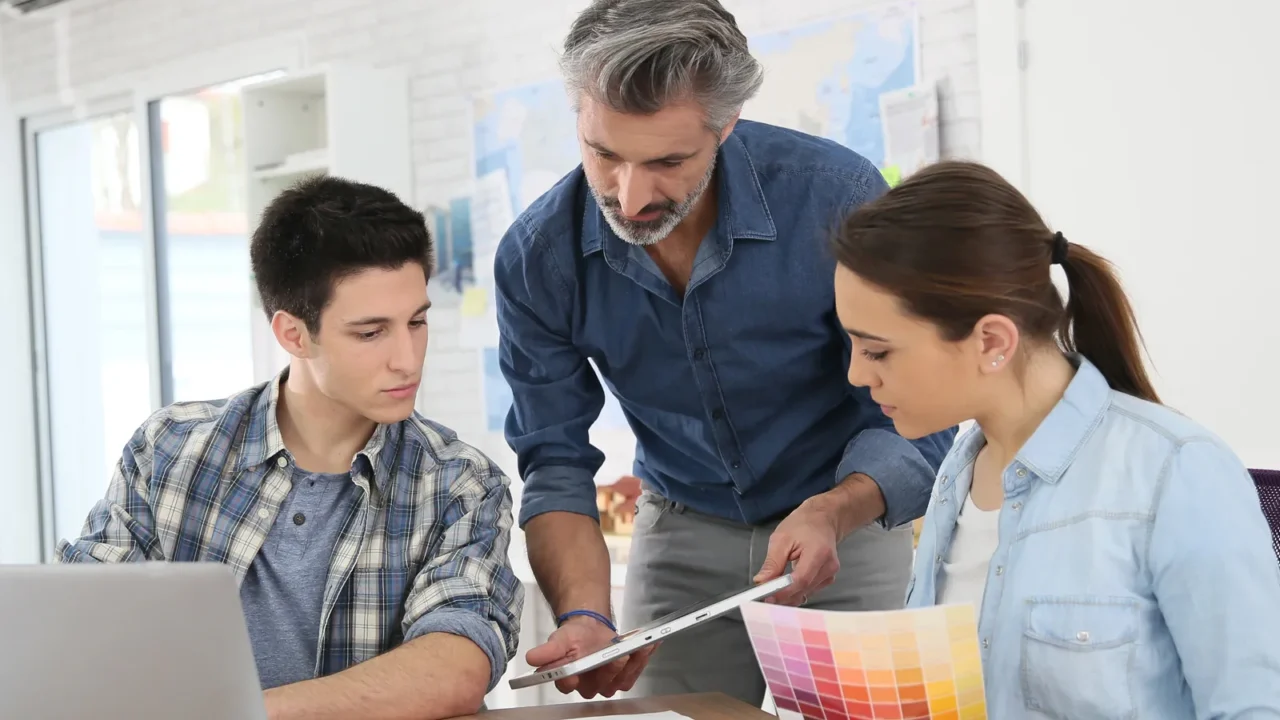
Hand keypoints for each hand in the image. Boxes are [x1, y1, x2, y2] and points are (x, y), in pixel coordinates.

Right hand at [524, 615, 655, 698]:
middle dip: (610, 668)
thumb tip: (531, 658)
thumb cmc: (574, 638)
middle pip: (599, 684)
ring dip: (633, 662)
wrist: (591, 631)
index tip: (577, 670)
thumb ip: (549, 650)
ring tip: (641, 645)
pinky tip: (650, 644)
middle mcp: (588, 687)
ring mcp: (608, 685)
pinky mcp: (624, 679)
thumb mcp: (560, 639)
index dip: (572, 679)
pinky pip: (635, 672)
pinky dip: (643, 658)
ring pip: (621, 680)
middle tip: (618, 653)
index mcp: (568, 680)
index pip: (567, 684)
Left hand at [753, 499, 842, 605]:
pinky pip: (809, 590)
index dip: (783, 592)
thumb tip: (761, 582)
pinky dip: (796, 590)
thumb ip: (772, 563)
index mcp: (819, 552)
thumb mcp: (781, 538)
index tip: (767, 597)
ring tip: (773, 588)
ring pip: (805, 592)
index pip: (801, 580)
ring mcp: (830, 573)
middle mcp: (828, 566)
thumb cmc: (802, 524)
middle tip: (764, 596)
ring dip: (789, 594)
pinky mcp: (828, 578)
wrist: (823, 519)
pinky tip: (786, 585)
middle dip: (783, 595)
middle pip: (803, 589)